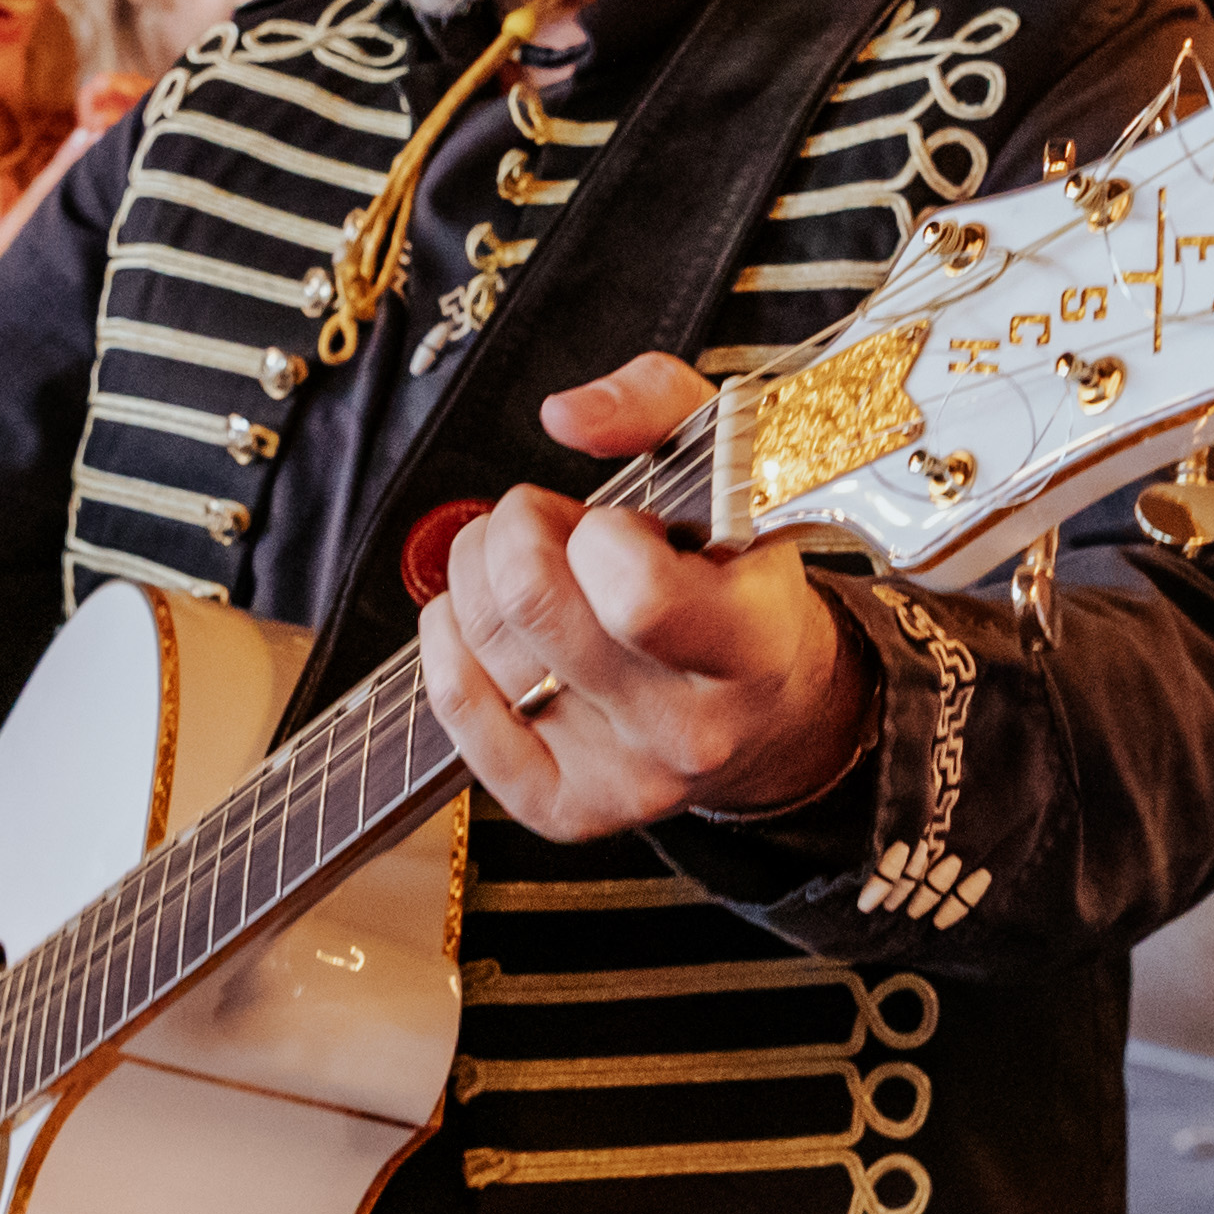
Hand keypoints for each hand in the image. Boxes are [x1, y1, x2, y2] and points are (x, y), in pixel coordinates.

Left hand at [424, 353, 879, 843]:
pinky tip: (478, 621)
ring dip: (476, 574)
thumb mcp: (733, 471)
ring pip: (482, 643)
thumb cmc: (739, 578)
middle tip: (544, 524)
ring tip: (523, 566)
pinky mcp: (565, 808)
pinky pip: (456, 707)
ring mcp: (625, 780)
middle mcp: (692, 730)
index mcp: (752, 647)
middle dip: (513, 529)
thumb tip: (564, 415)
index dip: (598, 532)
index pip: (636, 594)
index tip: (613, 523)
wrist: (769, 710)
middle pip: (531, 602)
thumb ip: (659, 406)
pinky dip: (444, 643)